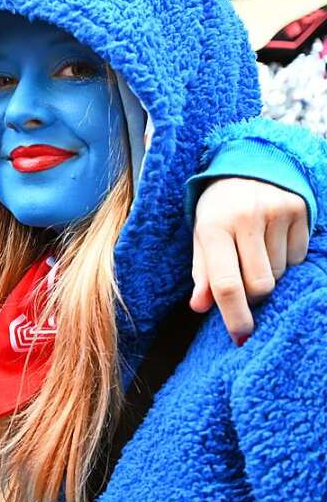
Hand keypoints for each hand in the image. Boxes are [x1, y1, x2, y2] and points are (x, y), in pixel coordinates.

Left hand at [191, 178, 308, 343]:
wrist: (246, 165)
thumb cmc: (217, 210)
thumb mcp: (201, 237)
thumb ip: (202, 273)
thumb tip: (200, 308)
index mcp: (213, 227)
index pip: (225, 283)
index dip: (234, 315)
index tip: (240, 336)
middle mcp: (245, 218)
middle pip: (260, 284)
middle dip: (254, 296)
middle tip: (245, 286)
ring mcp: (276, 211)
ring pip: (281, 272)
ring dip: (270, 274)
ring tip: (255, 252)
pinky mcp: (300, 209)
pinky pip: (298, 256)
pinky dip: (286, 259)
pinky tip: (272, 241)